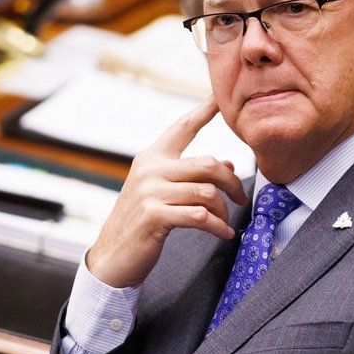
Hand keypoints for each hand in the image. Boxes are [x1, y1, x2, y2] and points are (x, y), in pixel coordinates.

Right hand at [86, 96, 248, 287]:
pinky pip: (200, 216)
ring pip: (207, 192)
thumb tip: (228, 165)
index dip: (203, 110)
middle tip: (241, 198)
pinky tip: (223, 233)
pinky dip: (218, 227)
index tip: (219, 97)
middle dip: (232, 183)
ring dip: (224, 211)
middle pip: (208, 164)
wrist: (112, 257)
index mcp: (151, 158)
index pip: (182, 128)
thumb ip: (191, 177)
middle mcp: (150, 170)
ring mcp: (150, 192)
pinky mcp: (155, 216)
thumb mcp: (162, 193)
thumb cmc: (140, 224)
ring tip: (226, 223)